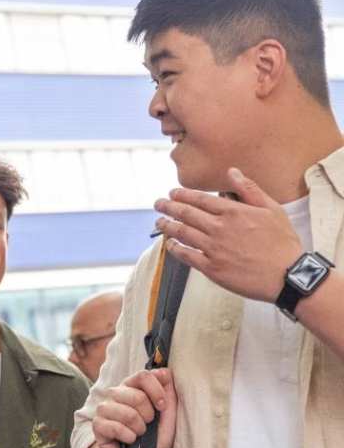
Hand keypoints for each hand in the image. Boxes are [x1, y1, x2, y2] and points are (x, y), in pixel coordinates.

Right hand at [93, 368, 177, 447]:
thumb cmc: (155, 438)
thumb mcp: (168, 416)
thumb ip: (168, 393)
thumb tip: (166, 371)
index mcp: (132, 387)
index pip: (143, 375)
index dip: (156, 391)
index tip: (162, 406)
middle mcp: (115, 394)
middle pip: (135, 395)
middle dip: (148, 414)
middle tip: (148, 424)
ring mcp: (104, 409)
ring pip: (126, 412)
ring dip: (138, 427)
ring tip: (139, 434)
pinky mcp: (97, 425)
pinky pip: (114, 426)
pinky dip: (127, 436)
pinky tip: (129, 441)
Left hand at [154, 167, 303, 301]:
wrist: (288, 275)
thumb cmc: (282, 243)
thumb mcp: (272, 210)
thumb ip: (249, 190)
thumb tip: (232, 172)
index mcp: (233, 212)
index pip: (200, 199)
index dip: (183, 195)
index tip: (172, 193)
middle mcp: (219, 228)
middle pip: (186, 214)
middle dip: (168, 206)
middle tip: (158, 204)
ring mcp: (213, 249)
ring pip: (182, 233)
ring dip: (167, 225)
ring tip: (159, 221)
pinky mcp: (211, 268)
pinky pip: (186, 255)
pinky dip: (174, 248)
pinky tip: (169, 244)